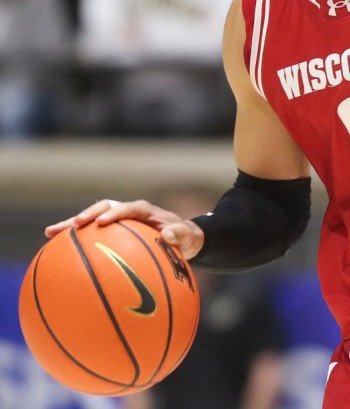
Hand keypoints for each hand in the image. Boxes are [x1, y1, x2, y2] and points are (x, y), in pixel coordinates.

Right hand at [45, 199, 204, 259]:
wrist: (181, 238)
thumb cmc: (185, 237)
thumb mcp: (188, 236)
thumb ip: (180, 234)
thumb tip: (168, 236)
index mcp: (144, 210)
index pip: (128, 207)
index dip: (115, 212)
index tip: (103, 222)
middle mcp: (128, 212)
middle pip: (103, 208)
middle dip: (87, 215)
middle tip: (72, 225)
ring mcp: (118, 221)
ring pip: (92, 220)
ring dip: (72, 225)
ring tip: (49, 233)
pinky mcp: (112, 233)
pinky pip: (92, 236)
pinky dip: (75, 242)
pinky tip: (56, 255)